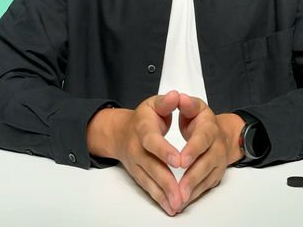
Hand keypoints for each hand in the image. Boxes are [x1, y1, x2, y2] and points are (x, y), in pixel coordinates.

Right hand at [86, 90, 182, 215]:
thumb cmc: (145, 117)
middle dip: (166, 180)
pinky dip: (159, 198)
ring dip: (163, 194)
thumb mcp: (154, 104)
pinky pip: (148, 187)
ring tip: (178, 205)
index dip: (164, 150)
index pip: (152, 140)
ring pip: (149, 180)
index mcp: (142, 128)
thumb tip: (175, 96)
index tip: (179, 160)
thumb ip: (166, 102)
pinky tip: (170, 207)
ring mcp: (135, 162)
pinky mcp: (137, 173)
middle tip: (180, 193)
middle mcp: (136, 147)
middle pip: (151, 165)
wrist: (122, 132)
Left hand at [177, 93, 244, 209]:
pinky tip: (183, 201)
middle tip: (179, 188)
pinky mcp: (215, 175)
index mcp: (210, 128)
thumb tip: (178, 97)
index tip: (181, 160)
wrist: (221, 133)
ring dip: (193, 189)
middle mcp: (217, 147)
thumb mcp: (195, 107)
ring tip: (178, 199)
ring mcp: (218, 163)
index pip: (202, 139)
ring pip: (206, 178)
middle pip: (206, 163)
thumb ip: (186, 104)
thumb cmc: (202, 119)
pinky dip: (194, 195)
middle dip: (192, 176)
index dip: (193, 149)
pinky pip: (205, 187)